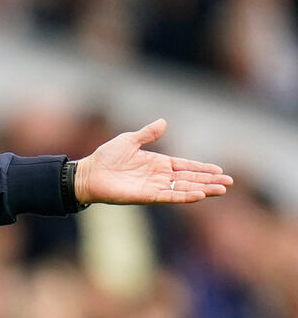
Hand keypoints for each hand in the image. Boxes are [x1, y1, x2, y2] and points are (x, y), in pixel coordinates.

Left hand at [74, 119, 233, 204]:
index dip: (202, 168)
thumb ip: (147, 134)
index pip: (185, 166)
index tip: (220, 170)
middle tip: (229, 182)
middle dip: (209, 180)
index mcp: (157, 163)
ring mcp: (154, 187)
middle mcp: (159, 176)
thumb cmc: (106, 157)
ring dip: (202, 189)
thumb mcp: (129, 140)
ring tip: (221, 190)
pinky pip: (170, 196)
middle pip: (190, 178)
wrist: (89, 173)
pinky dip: (185, 196)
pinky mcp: (147, 196)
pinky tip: (199, 194)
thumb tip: (164, 122)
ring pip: (184, 188)